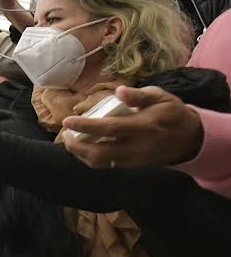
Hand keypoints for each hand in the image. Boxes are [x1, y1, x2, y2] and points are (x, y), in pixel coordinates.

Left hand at [62, 86, 203, 168]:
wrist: (191, 139)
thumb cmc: (172, 113)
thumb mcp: (161, 97)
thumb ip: (139, 95)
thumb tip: (119, 90)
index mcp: (143, 127)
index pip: (110, 129)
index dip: (86, 126)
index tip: (67, 121)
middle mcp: (137, 147)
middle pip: (99, 153)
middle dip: (76, 146)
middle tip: (65, 134)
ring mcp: (134, 160)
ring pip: (101, 163)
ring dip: (80, 154)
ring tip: (71, 141)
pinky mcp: (133, 166)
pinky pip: (107, 166)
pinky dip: (91, 159)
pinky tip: (84, 148)